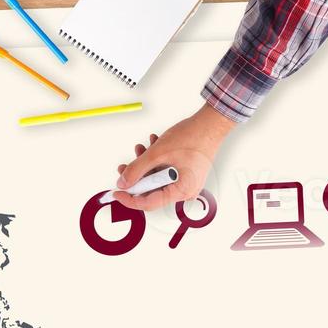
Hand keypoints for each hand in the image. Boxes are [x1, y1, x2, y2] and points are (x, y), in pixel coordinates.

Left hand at [112, 104, 234, 210]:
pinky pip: (165, 172)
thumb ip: (137, 169)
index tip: (117, 192)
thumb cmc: (194, 137)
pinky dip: (156, 161)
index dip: (130, 199)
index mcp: (182, 191)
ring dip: (146, 165)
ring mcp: (186, 182)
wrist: (210, 124)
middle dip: (138, 177)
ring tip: (141, 150)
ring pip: (157, 180)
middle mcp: (185, 190)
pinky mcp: (185, 174)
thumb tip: (124, 181)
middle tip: (125, 168)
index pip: (150, 203)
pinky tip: (154, 146)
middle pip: (153, 191)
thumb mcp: (158, 153)